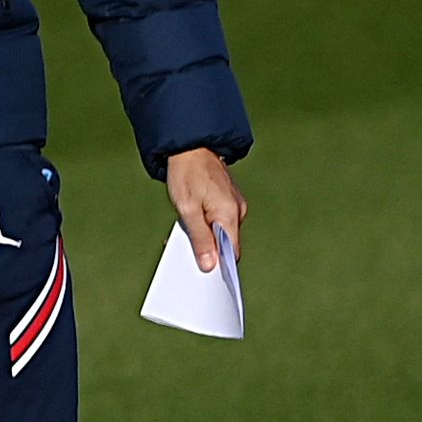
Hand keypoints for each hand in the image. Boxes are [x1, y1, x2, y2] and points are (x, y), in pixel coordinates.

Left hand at [165, 147, 247, 272]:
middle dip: (209, 251)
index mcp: (229, 215)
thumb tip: (210, 265)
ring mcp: (233, 205)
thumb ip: (200, 238)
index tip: (207, 276)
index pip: (232, 253)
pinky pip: (219, 220)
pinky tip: (191, 220)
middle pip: (226, 244)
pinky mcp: (227, 200)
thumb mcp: (186, 208)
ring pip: (221, 231)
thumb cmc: (186, 174)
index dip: (220, 266)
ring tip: (185, 233)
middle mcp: (236, 211)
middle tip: (188, 255)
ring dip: (205, 236)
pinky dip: (206, 224)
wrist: (189, 145)